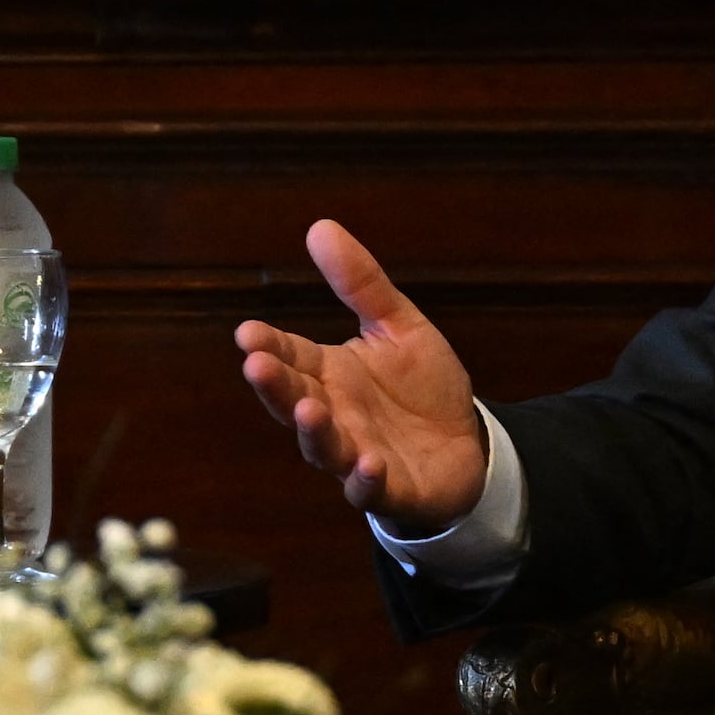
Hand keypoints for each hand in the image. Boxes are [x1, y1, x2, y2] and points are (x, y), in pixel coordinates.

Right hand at [233, 220, 490, 529]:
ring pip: (322, 447)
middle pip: (294, 400)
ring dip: (313, 432)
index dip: (268, 346)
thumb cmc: (422, 389)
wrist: (466, 446)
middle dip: (275, 386)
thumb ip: (361, 283)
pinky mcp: (387, 488)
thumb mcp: (398, 325)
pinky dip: (365, 479)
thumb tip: (319, 226)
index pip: (291, 356)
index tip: (247, 333)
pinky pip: (368, 489)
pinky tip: (370, 462)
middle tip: (256, 365)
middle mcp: (334, 415)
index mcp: (330, 374)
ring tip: (309, 410)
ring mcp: (355, 454)